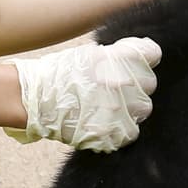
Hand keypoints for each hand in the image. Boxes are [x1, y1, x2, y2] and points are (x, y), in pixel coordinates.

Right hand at [6, 37, 161, 152]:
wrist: (35, 100)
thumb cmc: (60, 74)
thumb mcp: (91, 54)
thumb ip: (119, 55)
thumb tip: (142, 54)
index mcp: (121, 58)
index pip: (152, 54)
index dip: (141, 60)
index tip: (132, 65)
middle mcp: (125, 83)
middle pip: (149, 84)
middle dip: (135, 86)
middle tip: (114, 89)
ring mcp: (120, 110)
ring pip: (142, 110)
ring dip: (130, 109)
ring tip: (108, 107)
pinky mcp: (113, 134)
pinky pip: (131, 133)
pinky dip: (120, 130)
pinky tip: (105, 122)